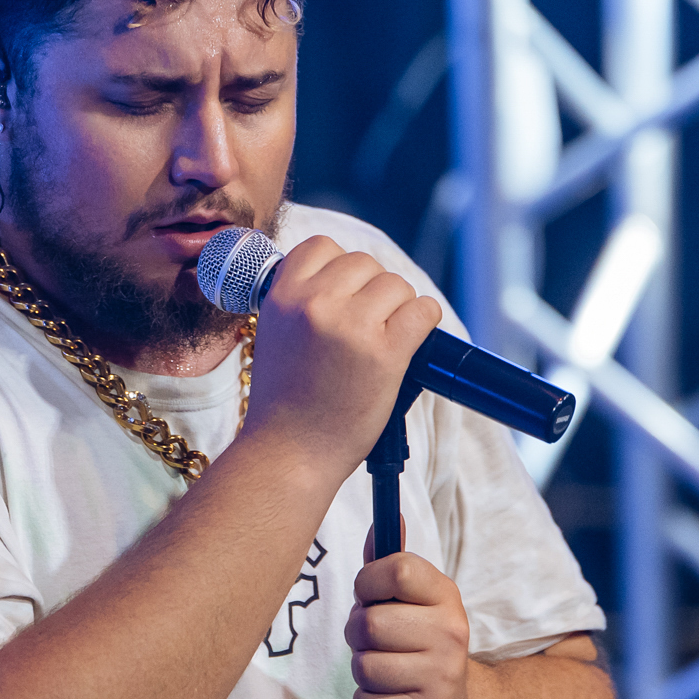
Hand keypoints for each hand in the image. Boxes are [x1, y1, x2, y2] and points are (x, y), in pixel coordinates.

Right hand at [239, 236, 442, 478]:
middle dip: (372, 291)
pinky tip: (410, 341)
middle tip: (366, 326)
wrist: (289, 452)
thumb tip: (346, 277)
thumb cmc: (285, 401)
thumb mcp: (275, 335)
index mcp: (282, 297)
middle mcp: (315, 304)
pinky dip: (424, 321)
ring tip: (383, 340)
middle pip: (365, 263)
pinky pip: (422, 310)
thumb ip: (300, 301)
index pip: (322, 245)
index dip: (339, 267)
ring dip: (398, 307)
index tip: (344, 294)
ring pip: (396, 284)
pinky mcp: (386, 353)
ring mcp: (352, 327)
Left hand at [346, 521, 472, 698]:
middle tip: (373, 639)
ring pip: (364, 666)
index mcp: (445, 594)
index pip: (397, 569)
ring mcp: (442, 675)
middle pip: (370, 623)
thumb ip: (390, 560)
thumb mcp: (412, 598)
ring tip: (381, 666)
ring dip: (361, 669)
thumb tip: (385, 515)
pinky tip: (387, 696)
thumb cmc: (417, 638)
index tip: (368, 594)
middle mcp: (451, 631)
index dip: (367, 581)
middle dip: (356, 633)